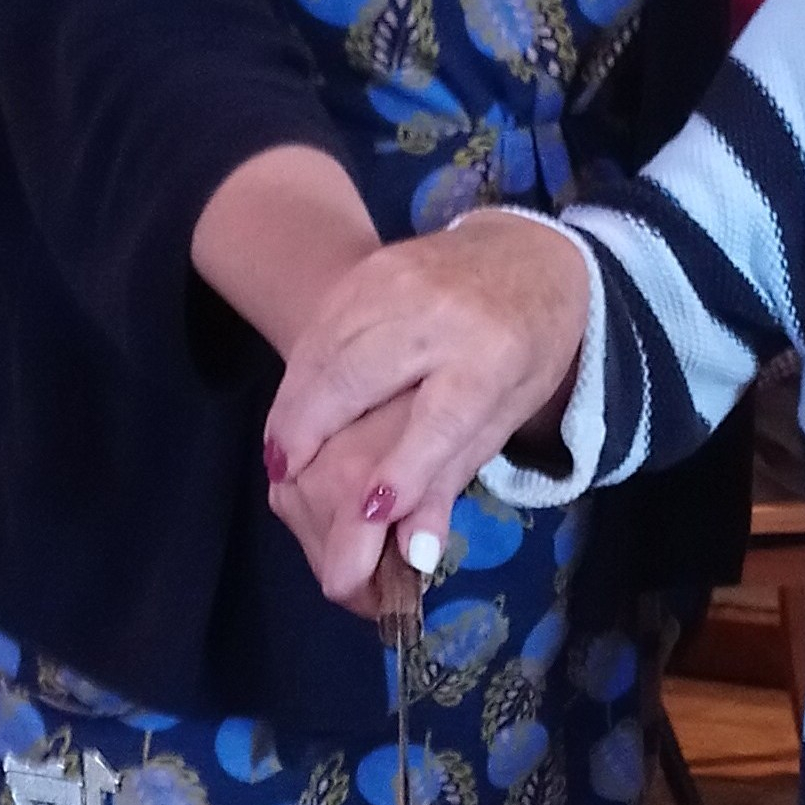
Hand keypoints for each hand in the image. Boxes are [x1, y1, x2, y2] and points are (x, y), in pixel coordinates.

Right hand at [264, 217, 594, 602]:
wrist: (523, 251)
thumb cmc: (524, 348)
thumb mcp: (508, 414)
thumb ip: (452, 474)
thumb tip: (414, 554)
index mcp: (493, 354)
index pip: (443, 417)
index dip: (405, 467)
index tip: (368, 511)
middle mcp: (442, 311)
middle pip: (359, 373)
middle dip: (313, 428)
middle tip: (284, 476)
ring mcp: (399, 280)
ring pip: (326, 348)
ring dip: (295, 405)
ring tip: (280, 455)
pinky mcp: (370, 267)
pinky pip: (320, 326)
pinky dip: (300, 372)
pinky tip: (292, 410)